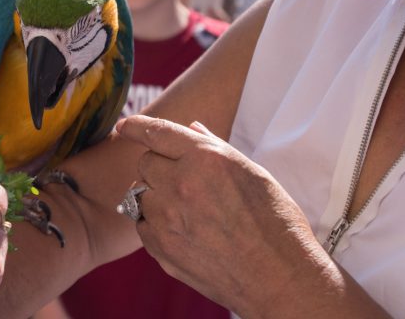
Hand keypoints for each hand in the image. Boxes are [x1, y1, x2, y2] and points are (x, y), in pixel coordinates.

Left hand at [116, 115, 329, 315]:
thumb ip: (215, 148)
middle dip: (159, 167)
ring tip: (185, 210)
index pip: (157, 133)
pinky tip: (182, 231)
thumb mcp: (252, 173)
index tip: (124, 126)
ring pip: (140, 194)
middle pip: (145, 163)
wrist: (279, 277)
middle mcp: (180, 184)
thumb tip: (191, 129)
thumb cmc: (275, 223)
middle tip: (182, 181)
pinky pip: (142, 225)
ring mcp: (167, 219)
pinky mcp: (162, 248)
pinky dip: (154, 224)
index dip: (136, 126)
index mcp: (205, 159)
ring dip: (155, 196)